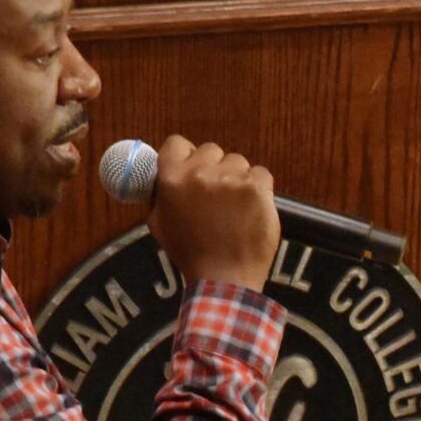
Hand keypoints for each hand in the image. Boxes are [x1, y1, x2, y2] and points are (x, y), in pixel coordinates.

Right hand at [150, 133, 281, 290]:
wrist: (224, 277)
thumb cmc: (191, 252)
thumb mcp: (159, 223)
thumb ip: (159, 193)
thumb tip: (161, 173)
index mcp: (172, 178)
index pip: (177, 143)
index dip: (185, 154)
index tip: (191, 166)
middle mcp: (200, 173)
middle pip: (210, 150)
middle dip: (213, 167)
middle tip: (216, 194)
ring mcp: (231, 179)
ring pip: (237, 161)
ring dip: (237, 178)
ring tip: (235, 206)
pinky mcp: (257, 187)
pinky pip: (260, 174)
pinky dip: (259, 188)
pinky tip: (251, 208)